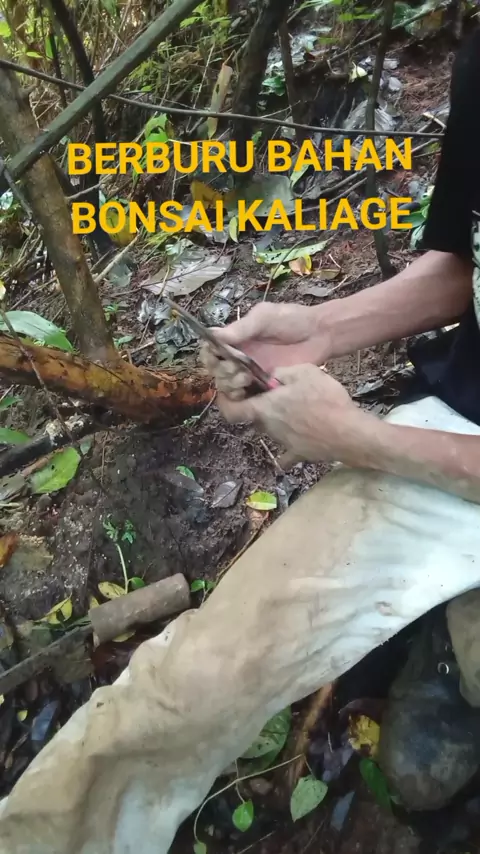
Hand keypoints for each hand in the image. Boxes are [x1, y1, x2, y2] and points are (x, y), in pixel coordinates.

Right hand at [201, 302, 331, 399]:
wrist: (320, 335)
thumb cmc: (292, 320)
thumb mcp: (265, 317)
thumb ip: (242, 328)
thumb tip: (215, 335)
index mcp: (236, 339)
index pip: (211, 350)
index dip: (209, 355)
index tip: (216, 356)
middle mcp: (239, 357)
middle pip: (216, 370)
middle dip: (222, 372)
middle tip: (237, 370)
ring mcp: (251, 373)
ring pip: (227, 385)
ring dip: (230, 385)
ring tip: (245, 380)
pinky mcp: (264, 387)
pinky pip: (245, 397)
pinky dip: (241, 398)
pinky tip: (249, 392)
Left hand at [215, 363, 379, 466]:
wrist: (350, 433)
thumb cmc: (325, 400)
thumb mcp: (305, 372)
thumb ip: (282, 372)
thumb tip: (270, 376)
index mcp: (265, 409)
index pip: (231, 410)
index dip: (224, 402)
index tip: (228, 394)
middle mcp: (268, 428)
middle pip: (254, 417)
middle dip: (258, 405)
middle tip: (272, 393)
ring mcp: (282, 444)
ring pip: (270, 429)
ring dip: (276, 419)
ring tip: (296, 406)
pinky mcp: (298, 454)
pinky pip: (287, 452)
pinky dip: (288, 446)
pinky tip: (297, 436)